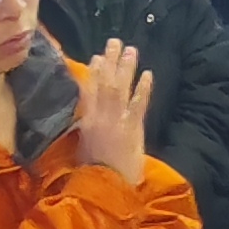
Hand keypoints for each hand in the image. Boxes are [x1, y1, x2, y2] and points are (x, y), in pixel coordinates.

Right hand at [74, 41, 148, 174]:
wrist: (105, 187)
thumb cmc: (90, 173)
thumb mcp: (80, 149)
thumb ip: (83, 130)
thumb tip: (82, 118)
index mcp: (87, 122)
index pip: (88, 91)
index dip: (92, 73)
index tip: (96, 56)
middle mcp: (101, 116)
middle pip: (105, 83)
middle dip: (110, 61)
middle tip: (114, 42)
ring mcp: (118, 120)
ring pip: (121, 88)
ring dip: (126, 68)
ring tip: (131, 50)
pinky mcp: (133, 128)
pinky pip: (139, 104)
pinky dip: (143, 88)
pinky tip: (148, 73)